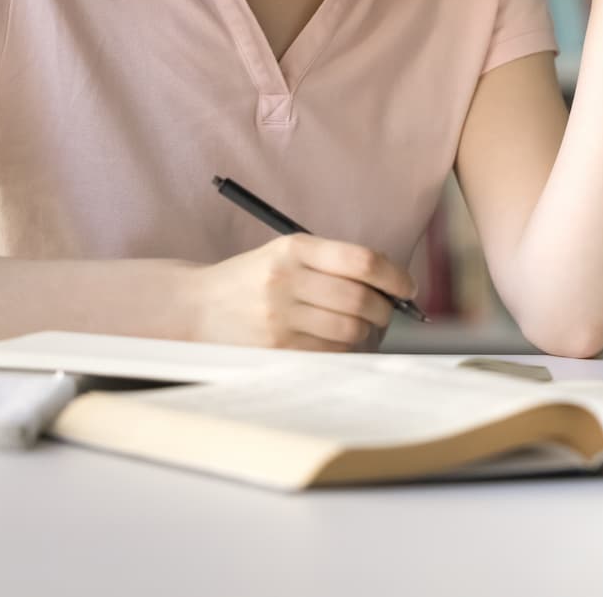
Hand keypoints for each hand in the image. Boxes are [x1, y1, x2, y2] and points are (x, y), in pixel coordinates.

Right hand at [188, 233, 416, 350]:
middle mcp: (286, 280)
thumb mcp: (285, 255)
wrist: (196, 308)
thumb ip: (333, 263)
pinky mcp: (275, 349)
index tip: (407, 287)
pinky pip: (330, 354)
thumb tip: (391, 285)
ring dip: (367, 333)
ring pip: (349, 331)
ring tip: (362, 329)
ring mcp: (279, 317)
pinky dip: (343, 351)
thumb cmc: (253, 280)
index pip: (362, 260)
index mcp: (294, 248)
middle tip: (387, 312)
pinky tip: (336, 344)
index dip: (395, 275)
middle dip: (385, 309)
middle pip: (361, 299)